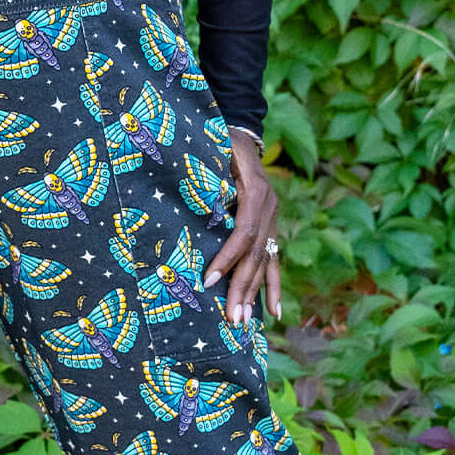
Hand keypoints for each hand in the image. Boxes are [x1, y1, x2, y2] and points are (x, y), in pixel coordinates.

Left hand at [202, 131, 280, 326]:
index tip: (209, 280)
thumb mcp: (214, 151)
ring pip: (265, 261)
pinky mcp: (271, 228)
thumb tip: (180, 197)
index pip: (244, 232)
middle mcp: (270, 208)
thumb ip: (205, 175)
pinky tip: (273, 311)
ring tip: (244, 321)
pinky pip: (273, 261)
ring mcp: (273, 219)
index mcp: (256, 191)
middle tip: (231, 318)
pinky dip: (272, 286)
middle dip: (242, 287)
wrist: (242, 133)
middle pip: (256, 254)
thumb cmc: (219, 141)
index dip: (228, 257)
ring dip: (254, 293)